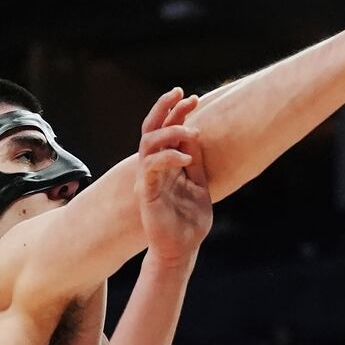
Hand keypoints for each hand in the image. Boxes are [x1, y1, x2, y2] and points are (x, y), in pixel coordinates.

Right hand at [135, 88, 211, 264]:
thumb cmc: (189, 221)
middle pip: (151, 128)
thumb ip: (195, 162)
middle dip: (166, 108)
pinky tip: (186, 159)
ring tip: (192, 132)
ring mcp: (147, 179)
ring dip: (170, 131)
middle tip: (183, 94)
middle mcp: (153, 168)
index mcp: (166, 164)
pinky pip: (151, 166)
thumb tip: (195, 134)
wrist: (181, 249)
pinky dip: (168, 157)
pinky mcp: (146, 192)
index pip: (166, 130)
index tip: (193, 98)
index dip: (177, 112)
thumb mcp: (199, 185)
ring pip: (148, 143)